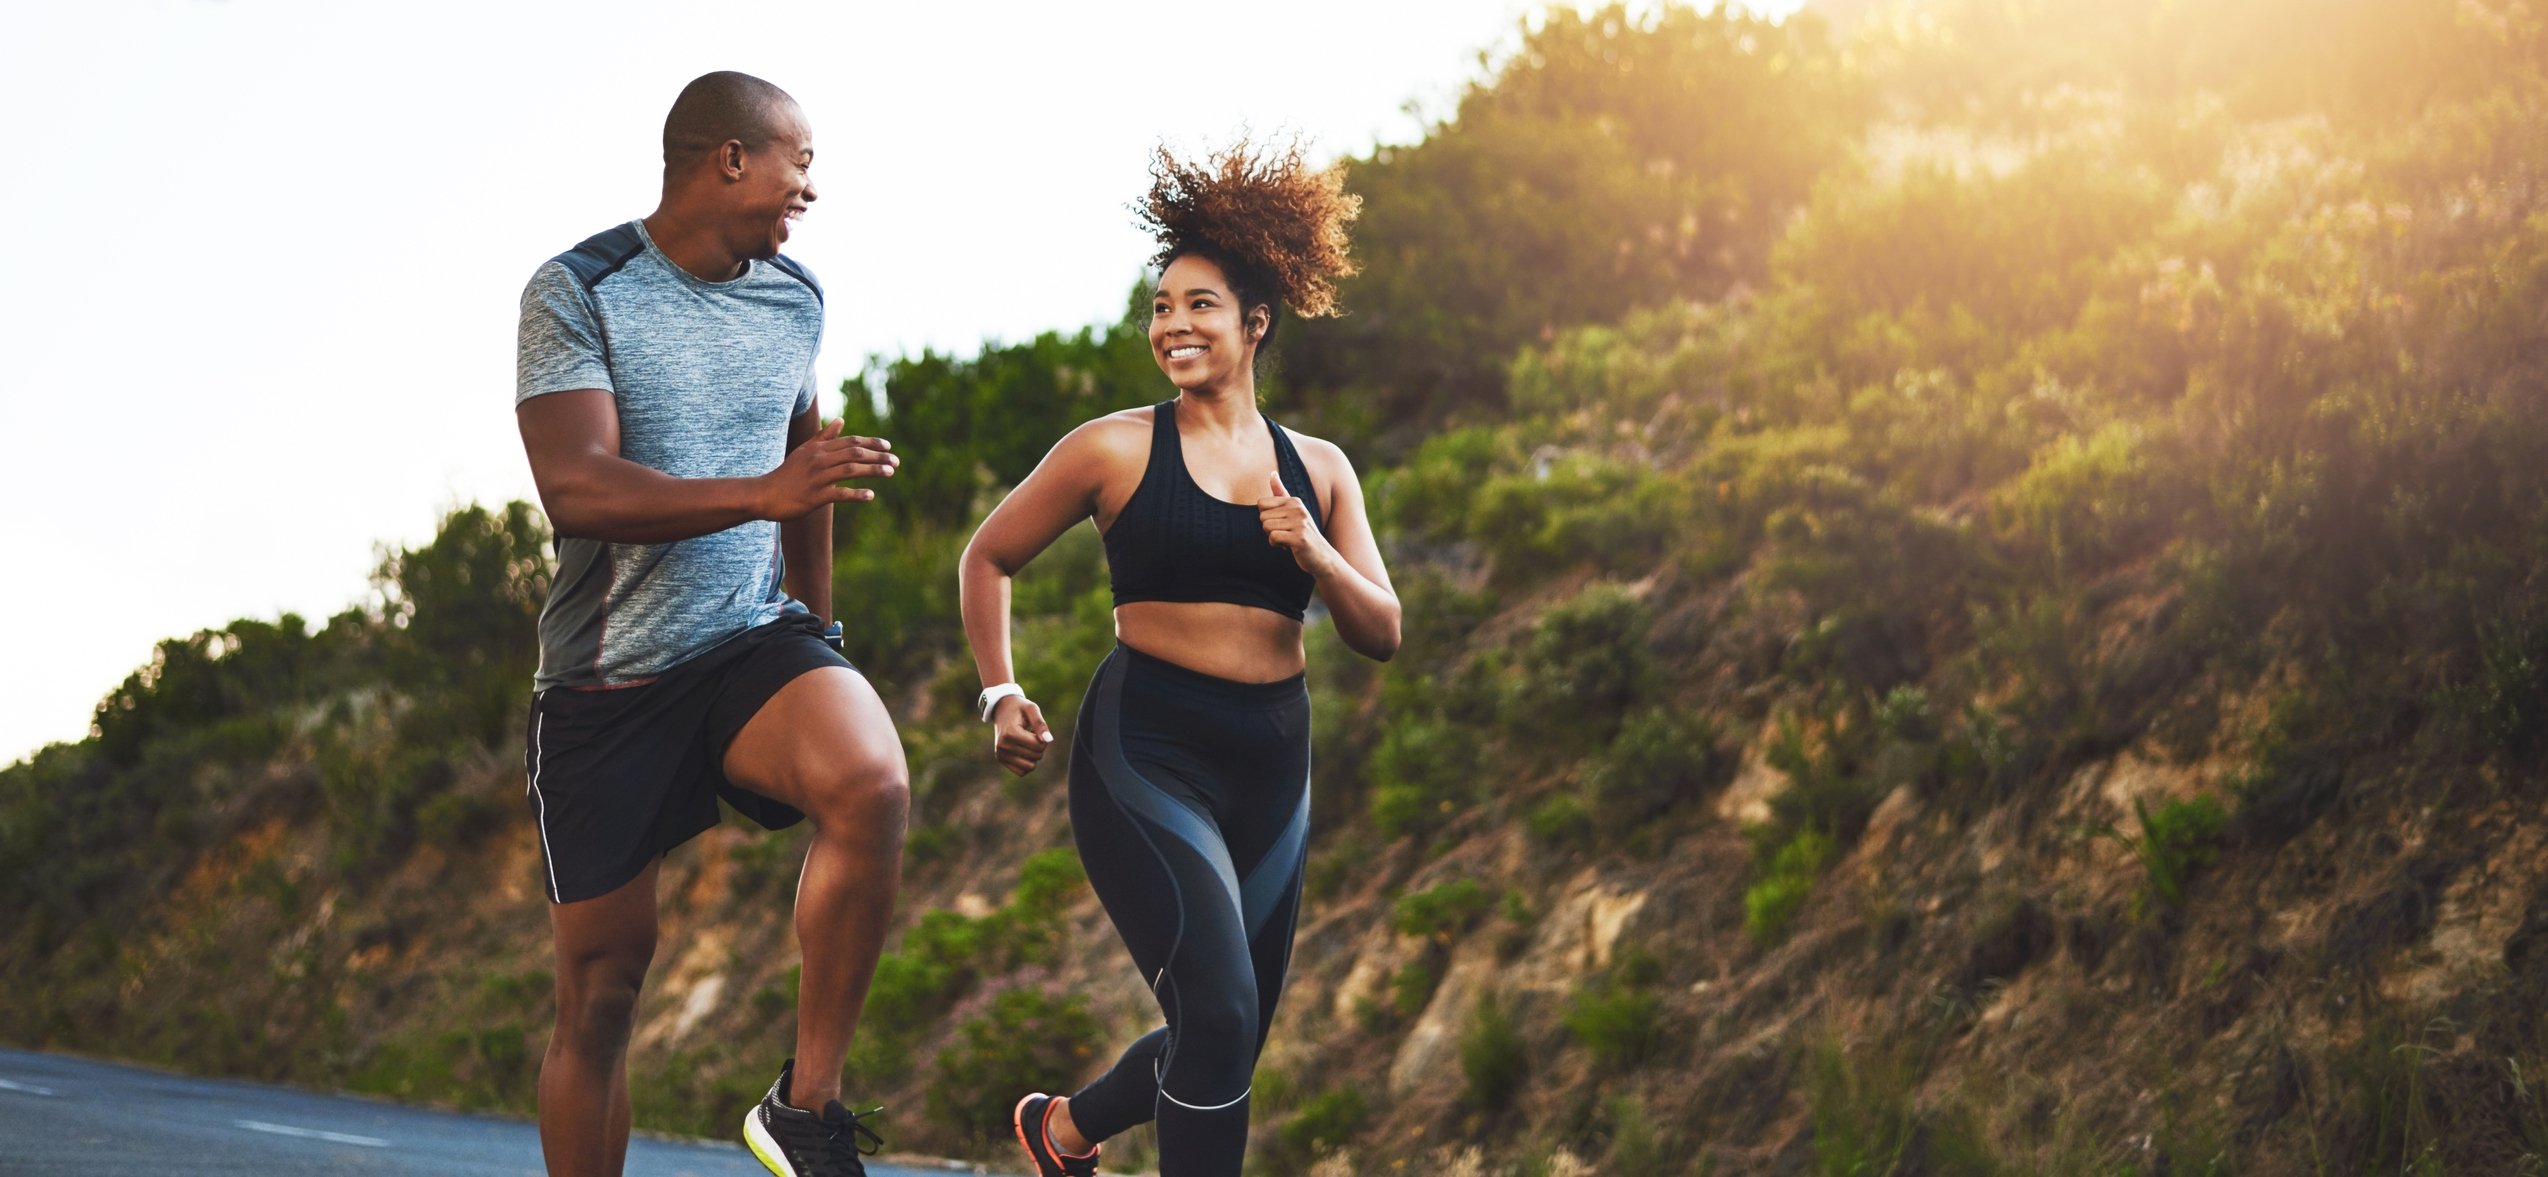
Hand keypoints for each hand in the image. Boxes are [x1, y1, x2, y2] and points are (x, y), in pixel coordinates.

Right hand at [762, 419, 897, 518]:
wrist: (765, 494)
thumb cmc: (787, 474)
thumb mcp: (805, 451)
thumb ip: (824, 436)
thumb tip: (841, 420)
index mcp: (819, 449)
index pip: (850, 442)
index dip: (871, 443)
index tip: (888, 446)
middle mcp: (820, 460)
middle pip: (854, 453)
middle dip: (878, 456)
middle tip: (896, 462)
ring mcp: (817, 478)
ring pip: (850, 470)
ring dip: (873, 470)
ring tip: (890, 473)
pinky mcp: (815, 496)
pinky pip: (840, 494)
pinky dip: (856, 494)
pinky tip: (870, 496)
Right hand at [991, 695, 1053, 776]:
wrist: (1002, 709)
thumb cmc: (1019, 708)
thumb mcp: (1031, 709)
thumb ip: (1040, 723)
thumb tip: (1048, 740)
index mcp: (1010, 733)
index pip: (1038, 746)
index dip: (1043, 738)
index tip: (1037, 729)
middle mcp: (1003, 746)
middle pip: (1036, 756)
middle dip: (1039, 746)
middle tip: (1031, 734)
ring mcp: (1000, 754)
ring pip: (1030, 767)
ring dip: (1034, 756)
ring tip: (1027, 742)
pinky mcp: (1001, 760)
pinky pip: (1022, 772)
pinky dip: (1027, 763)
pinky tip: (1023, 750)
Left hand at [1259, 470, 1333, 575]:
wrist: (1322, 557)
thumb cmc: (1303, 534)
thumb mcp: (1294, 511)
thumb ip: (1281, 492)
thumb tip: (1272, 473)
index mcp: (1294, 501)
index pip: (1261, 503)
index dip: (1266, 517)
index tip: (1281, 524)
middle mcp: (1298, 508)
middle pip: (1262, 517)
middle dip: (1269, 529)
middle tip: (1285, 534)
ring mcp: (1300, 523)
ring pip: (1266, 527)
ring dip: (1273, 538)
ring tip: (1288, 540)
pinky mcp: (1299, 538)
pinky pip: (1273, 538)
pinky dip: (1276, 545)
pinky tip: (1288, 547)